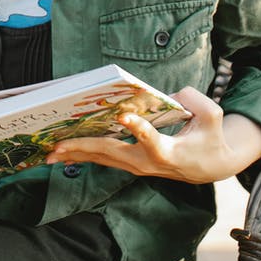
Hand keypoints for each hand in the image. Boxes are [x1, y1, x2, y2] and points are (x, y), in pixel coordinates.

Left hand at [44, 87, 260, 183]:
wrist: (209, 166)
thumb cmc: (210, 138)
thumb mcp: (212, 116)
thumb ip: (193, 100)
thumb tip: (166, 94)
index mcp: (169, 151)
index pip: (152, 141)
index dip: (138, 129)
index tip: (124, 116)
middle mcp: (148, 162)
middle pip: (112, 153)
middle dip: (84, 147)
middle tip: (58, 144)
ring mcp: (136, 165)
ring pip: (101, 159)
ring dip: (74, 154)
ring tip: (48, 152)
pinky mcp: (129, 163)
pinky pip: (101, 159)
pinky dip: (80, 155)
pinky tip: (58, 153)